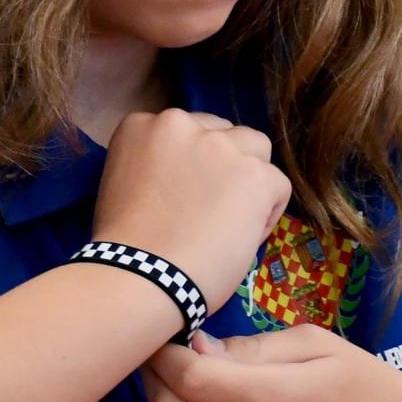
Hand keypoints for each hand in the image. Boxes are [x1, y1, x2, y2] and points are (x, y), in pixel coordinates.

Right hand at [94, 109, 288, 309]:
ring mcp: (220, 145)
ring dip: (250, 179)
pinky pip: (278, 184)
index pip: (186, 131)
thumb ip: (156, 167)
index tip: (186, 197)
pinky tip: (243, 239)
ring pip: (256, 149)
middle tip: (212, 208)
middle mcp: (180, 123)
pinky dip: (268, 213)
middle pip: (222, 133)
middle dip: (223, 164)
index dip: (192, 165)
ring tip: (232, 220)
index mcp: (142, 125)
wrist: (139, 278)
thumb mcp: (124, 185)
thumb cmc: (124, 248)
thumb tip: (190, 178)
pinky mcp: (254, 174)